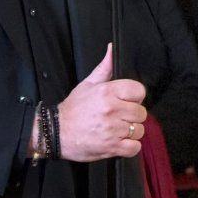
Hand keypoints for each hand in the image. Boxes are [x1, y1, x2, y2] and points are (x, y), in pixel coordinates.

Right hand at [56, 46, 146, 162]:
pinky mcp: (112, 147)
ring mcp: (113, 130)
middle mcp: (112, 110)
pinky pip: (135, 148)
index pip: (138, 90)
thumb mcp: (87, 84)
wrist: (56, 132)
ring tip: (118, 129)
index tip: (127, 100)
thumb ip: (104, 68)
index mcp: (107, 92)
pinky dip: (130, 146)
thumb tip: (112, 49)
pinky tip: (120, 141)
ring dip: (131, 131)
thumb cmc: (73, 109)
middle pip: (141, 112)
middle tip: (121, 116)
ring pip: (139, 130)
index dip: (135, 96)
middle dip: (133, 115)